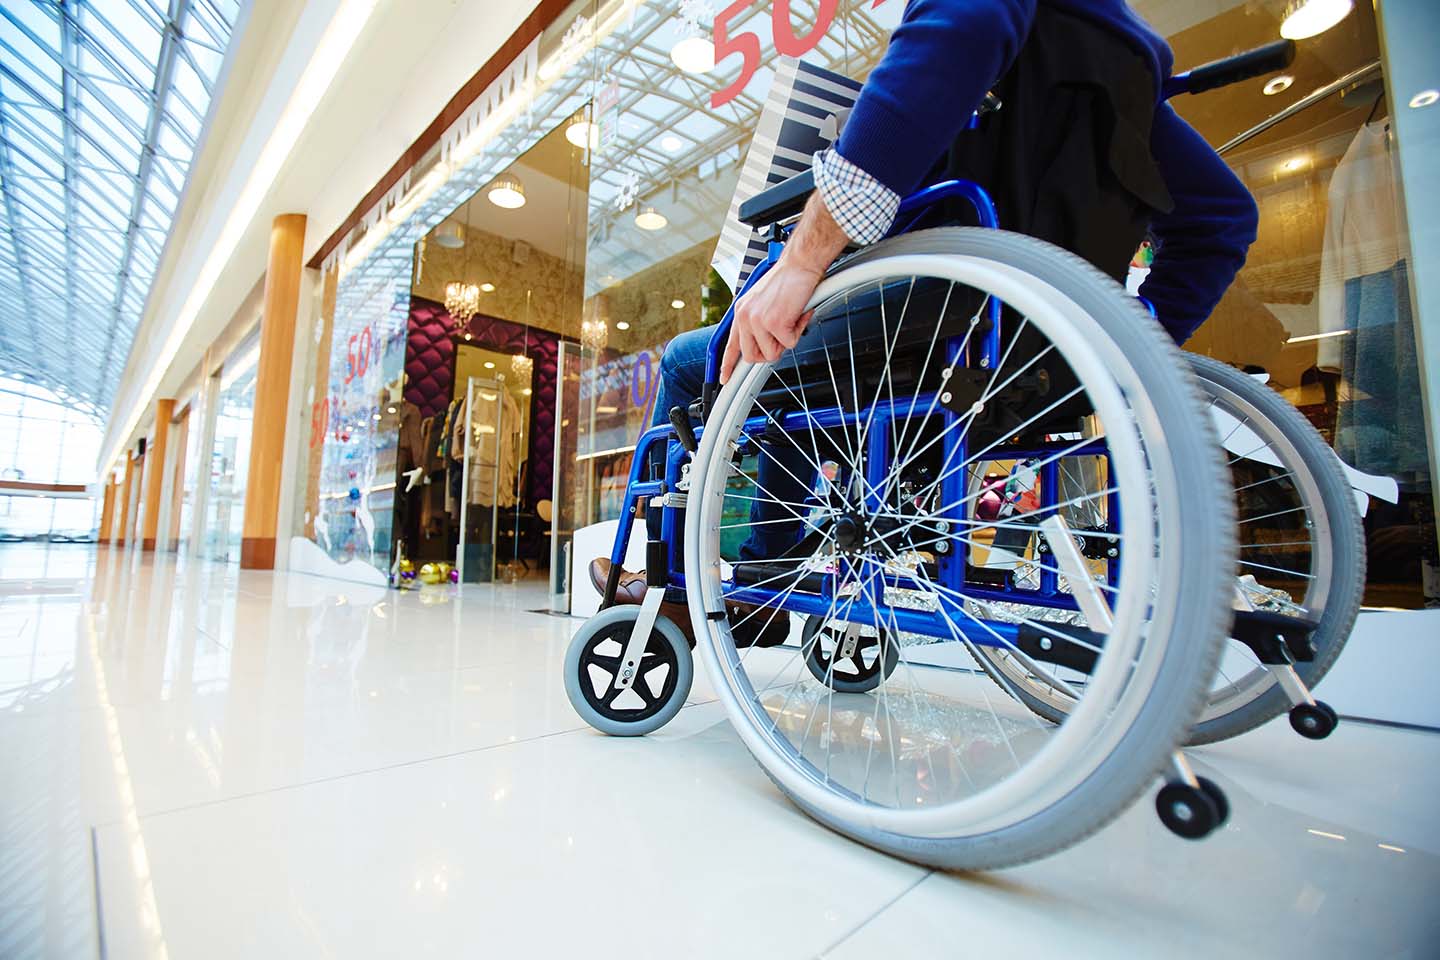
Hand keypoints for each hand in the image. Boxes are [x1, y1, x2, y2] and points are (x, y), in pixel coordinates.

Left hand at [719, 190, 852, 383]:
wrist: (799, 264)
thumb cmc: (787, 279)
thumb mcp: (763, 300)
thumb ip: (758, 321)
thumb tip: (765, 343)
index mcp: (741, 312)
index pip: (731, 344)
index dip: (728, 364)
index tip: (725, 378)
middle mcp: (745, 317)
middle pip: (753, 356)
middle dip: (771, 351)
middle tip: (783, 334)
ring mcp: (758, 321)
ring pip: (772, 353)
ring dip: (786, 341)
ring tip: (791, 319)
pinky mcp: (774, 323)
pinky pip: (789, 344)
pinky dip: (799, 331)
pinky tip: (798, 314)